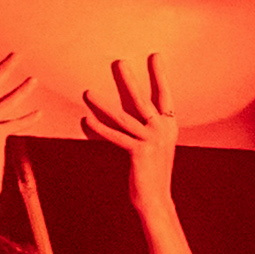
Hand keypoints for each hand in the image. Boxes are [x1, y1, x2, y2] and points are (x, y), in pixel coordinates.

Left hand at [80, 53, 182, 201]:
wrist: (156, 198)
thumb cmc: (149, 170)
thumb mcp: (150, 143)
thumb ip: (140, 125)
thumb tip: (118, 109)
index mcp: (169, 125)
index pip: (163, 95)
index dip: (159, 75)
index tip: (155, 55)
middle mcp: (163, 130)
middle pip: (143, 100)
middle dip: (129, 80)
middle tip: (118, 62)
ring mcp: (152, 142)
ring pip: (123, 118)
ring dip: (102, 104)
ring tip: (87, 92)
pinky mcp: (139, 153)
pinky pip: (115, 137)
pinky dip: (99, 128)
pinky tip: (85, 119)